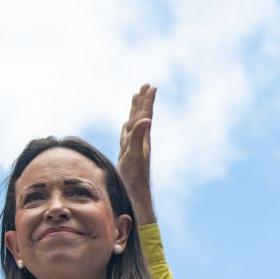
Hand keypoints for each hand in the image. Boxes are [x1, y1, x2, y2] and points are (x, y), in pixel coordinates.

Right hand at [118, 84, 156, 223]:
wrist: (134, 192)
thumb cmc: (134, 175)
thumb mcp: (135, 154)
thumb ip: (139, 136)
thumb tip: (147, 119)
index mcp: (142, 138)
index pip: (145, 115)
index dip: (147, 101)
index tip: (151, 87)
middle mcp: (140, 140)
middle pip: (141, 116)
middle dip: (142, 101)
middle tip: (146, 86)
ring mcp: (134, 146)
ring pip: (134, 124)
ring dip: (136, 110)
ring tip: (138, 98)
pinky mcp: (129, 153)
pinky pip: (128, 135)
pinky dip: (128, 126)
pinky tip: (128, 124)